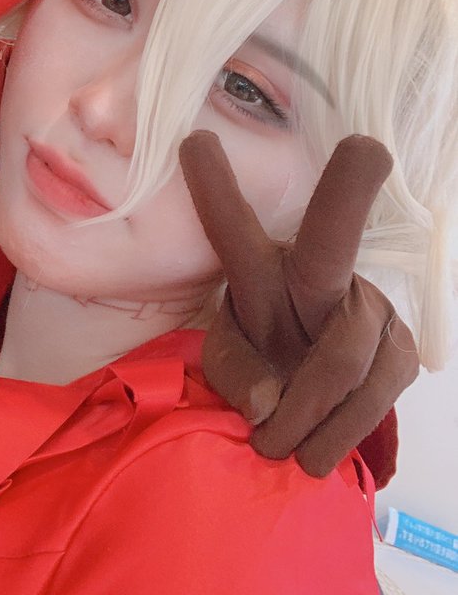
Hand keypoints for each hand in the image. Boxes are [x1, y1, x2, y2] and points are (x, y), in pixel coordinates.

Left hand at [179, 131, 418, 478]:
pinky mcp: (400, 348)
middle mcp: (316, 276)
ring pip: (343, 359)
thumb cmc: (258, 367)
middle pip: (332, 237)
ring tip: (281, 452)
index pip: (230, 229)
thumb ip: (237, 380)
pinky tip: (319, 451)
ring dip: (309, 417)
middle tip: (368, 149)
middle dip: (348, 190)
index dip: (213, 188)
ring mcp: (366, 307)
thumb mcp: (227, 369)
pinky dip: (341, 433)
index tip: (192, 142)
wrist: (310, 409)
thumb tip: (271, 404)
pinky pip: (374, 396)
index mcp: (258, 273)